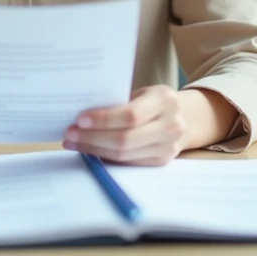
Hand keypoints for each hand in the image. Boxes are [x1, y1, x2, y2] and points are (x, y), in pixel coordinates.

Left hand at [62, 85, 186, 165]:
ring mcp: (168, 147)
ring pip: (124, 155)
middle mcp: (171, 125)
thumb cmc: (153, 101)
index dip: (104, 120)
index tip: (80, 119)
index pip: (131, 115)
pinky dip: (106, 157)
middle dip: (93, 138)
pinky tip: (90, 149)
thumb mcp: (143, 92)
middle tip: (70, 133)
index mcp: (164, 101)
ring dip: (95, 149)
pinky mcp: (161, 162)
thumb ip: (120, 102)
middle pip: (126, 139)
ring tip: (74, 142)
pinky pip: (128, 162)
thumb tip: (82, 114)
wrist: (186, 116)